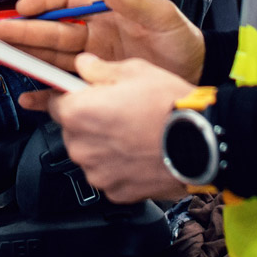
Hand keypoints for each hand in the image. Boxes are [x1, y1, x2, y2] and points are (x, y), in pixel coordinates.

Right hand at [0, 0, 204, 81]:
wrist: (196, 75)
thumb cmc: (181, 42)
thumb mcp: (163, 15)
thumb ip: (135, 1)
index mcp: (105, 15)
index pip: (65, 4)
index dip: (43, 4)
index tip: (24, 7)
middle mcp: (93, 38)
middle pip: (50, 32)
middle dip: (23, 32)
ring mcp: (92, 64)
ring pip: (51, 59)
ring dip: (27, 58)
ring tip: (4, 58)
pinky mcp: (95, 88)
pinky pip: (65, 90)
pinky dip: (46, 94)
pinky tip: (29, 95)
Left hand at [25, 54, 193, 202]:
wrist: (200, 143)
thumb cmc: (170, 105)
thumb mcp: (135, 70)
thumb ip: (101, 69)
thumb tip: (84, 65)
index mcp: (80, 112)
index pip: (55, 102)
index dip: (67, 94)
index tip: (71, 93)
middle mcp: (82, 146)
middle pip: (73, 129)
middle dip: (90, 118)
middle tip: (118, 108)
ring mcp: (97, 172)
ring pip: (90, 152)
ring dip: (103, 143)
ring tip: (133, 130)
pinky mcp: (114, 192)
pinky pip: (107, 173)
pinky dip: (118, 164)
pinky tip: (139, 150)